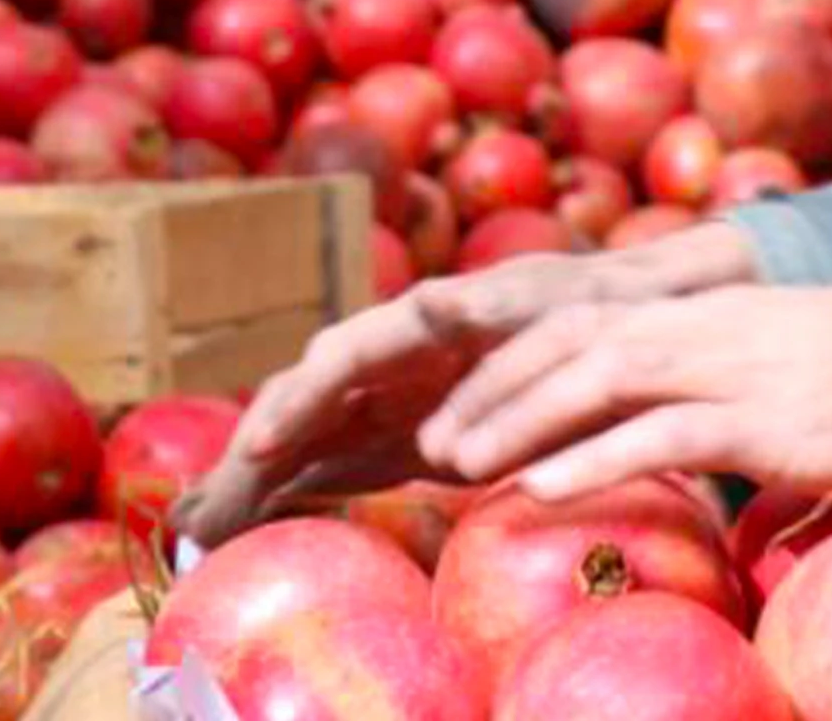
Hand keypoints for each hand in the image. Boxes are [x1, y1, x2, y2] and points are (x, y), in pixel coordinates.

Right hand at [173, 221, 760, 545]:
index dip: (299, 399)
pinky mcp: (412, 435)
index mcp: (421, 320)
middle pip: (309, 402)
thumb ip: (486, 310)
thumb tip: (433, 305)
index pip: (342, 359)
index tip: (264, 442)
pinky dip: (299, 492)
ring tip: (207, 530)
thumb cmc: (589, 306)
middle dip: (253, 450)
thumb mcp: (546, 301)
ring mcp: (398, 396)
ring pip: (314, 437)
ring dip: (260, 478)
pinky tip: (259, 523)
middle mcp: (395, 357)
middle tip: (204, 511)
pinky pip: (343, 463)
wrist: (627, 322)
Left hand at [414, 283, 831, 504]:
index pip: (597, 319)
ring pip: (596, 379)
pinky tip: (538, 487)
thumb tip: (759, 533)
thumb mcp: (827, 414)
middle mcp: (714, 328)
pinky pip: (656, 436)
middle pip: (573, 340)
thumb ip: (780, 471)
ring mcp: (735, 368)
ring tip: (454, 464)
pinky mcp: (762, 419)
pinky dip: (587, 458)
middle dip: (494, 386)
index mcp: (723, 315)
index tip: (472, 400)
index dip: (525, 358)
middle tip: (435, 438)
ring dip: (515, 421)